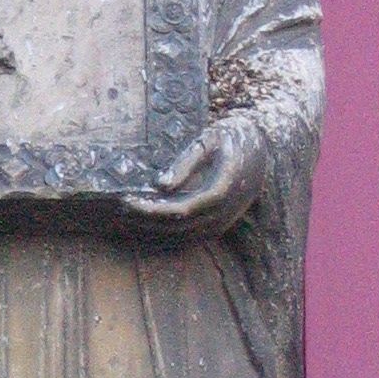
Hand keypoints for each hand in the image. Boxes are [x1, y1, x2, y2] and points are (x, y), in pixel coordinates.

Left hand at [124, 116, 268, 238]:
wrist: (262, 151)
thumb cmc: (232, 138)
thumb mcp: (210, 139)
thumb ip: (186, 162)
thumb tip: (159, 184)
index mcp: (221, 191)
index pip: (179, 210)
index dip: (151, 209)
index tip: (127, 200)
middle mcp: (222, 213)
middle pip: (176, 228)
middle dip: (144, 223)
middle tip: (117, 212)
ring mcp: (221, 224)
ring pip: (180, 239)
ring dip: (150, 233)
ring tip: (123, 222)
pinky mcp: (216, 227)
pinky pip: (186, 239)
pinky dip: (162, 236)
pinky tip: (142, 227)